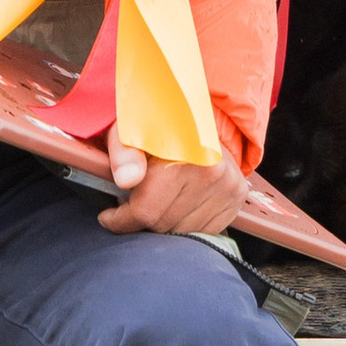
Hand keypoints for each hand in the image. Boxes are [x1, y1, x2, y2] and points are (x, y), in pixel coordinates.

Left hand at [99, 134, 248, 237]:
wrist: (195, 113)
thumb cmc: (155, 121)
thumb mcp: (128, 128)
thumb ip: (123, 154)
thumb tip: (127, 180)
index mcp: (183, 155)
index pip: (146, 211)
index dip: (122, 220)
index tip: (109, 217)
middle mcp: (211, 172)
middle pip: (163, 224)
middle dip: (140, 220)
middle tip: (128, 204)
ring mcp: (228, 186)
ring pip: (183, 231)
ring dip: (162, 224)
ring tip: (152, 201)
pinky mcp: (237, 196)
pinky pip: (204, 230)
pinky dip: (184, 224)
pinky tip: (173, 206)